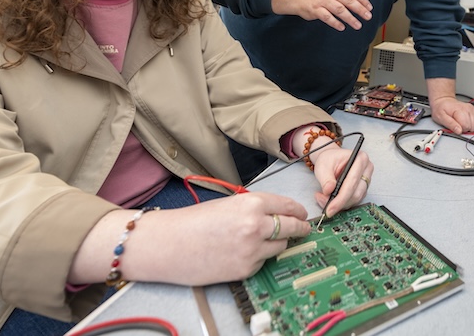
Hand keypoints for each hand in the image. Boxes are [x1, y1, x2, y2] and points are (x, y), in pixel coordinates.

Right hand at [71, 191, 310, 286]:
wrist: (169, 244)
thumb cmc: (193, 221)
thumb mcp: (228, 203)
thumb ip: (254, 207)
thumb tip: (278, 214)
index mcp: (252, 203)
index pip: (288, 206)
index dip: (298, 210)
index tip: (303, 214)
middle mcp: (257, 225)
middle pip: (293, 227)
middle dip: (301, 228)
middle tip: (304, 228)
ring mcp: (253, 249)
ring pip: (282, 246)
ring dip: (279, 243)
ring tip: (267, 240)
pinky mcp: (246, 269)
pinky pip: (263, 261)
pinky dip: (260, 257)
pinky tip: (245, 252)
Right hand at [271, 0, 372, 31]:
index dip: (363, 0)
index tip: (370, 8)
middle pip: (348, 0)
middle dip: (360, 9)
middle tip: (367, 17)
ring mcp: (323, 1)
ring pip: (339, 9)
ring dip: (350, 18)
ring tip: (358, 25)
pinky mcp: (315, 9)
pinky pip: (327, 17)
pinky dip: (335, 22)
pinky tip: (342, 27)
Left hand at [310, 144, 373, 217]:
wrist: (330, 160)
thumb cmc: (329, 159)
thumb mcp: (323, 165)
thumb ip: (326, 178)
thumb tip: (329, 191)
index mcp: (360, 159)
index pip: (352, 182)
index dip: (340, 198)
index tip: (330, 208)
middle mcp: (366, 170)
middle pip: (356, 193)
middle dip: (339, 203)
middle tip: (325, 205)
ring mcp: (366, 180)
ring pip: (355, 199)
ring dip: (339, 204)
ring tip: (324, 198)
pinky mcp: (362, 189)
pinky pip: (354, 201)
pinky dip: (341, 203)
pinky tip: (331, 199)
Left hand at [429, 95, 473, 134]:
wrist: (443, 101)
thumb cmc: (441, 109)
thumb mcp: (441, 117)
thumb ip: (450, 124)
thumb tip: (459, 131)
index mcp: (459, 110)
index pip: (466, 126)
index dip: (460, 130)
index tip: (455, 126)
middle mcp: (467, 108)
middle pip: (472, 126)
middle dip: (465, 129)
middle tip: (458, 125)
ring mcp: (472, 109)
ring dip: (470, 127)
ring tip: (462, 124)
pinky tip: (467, 123)